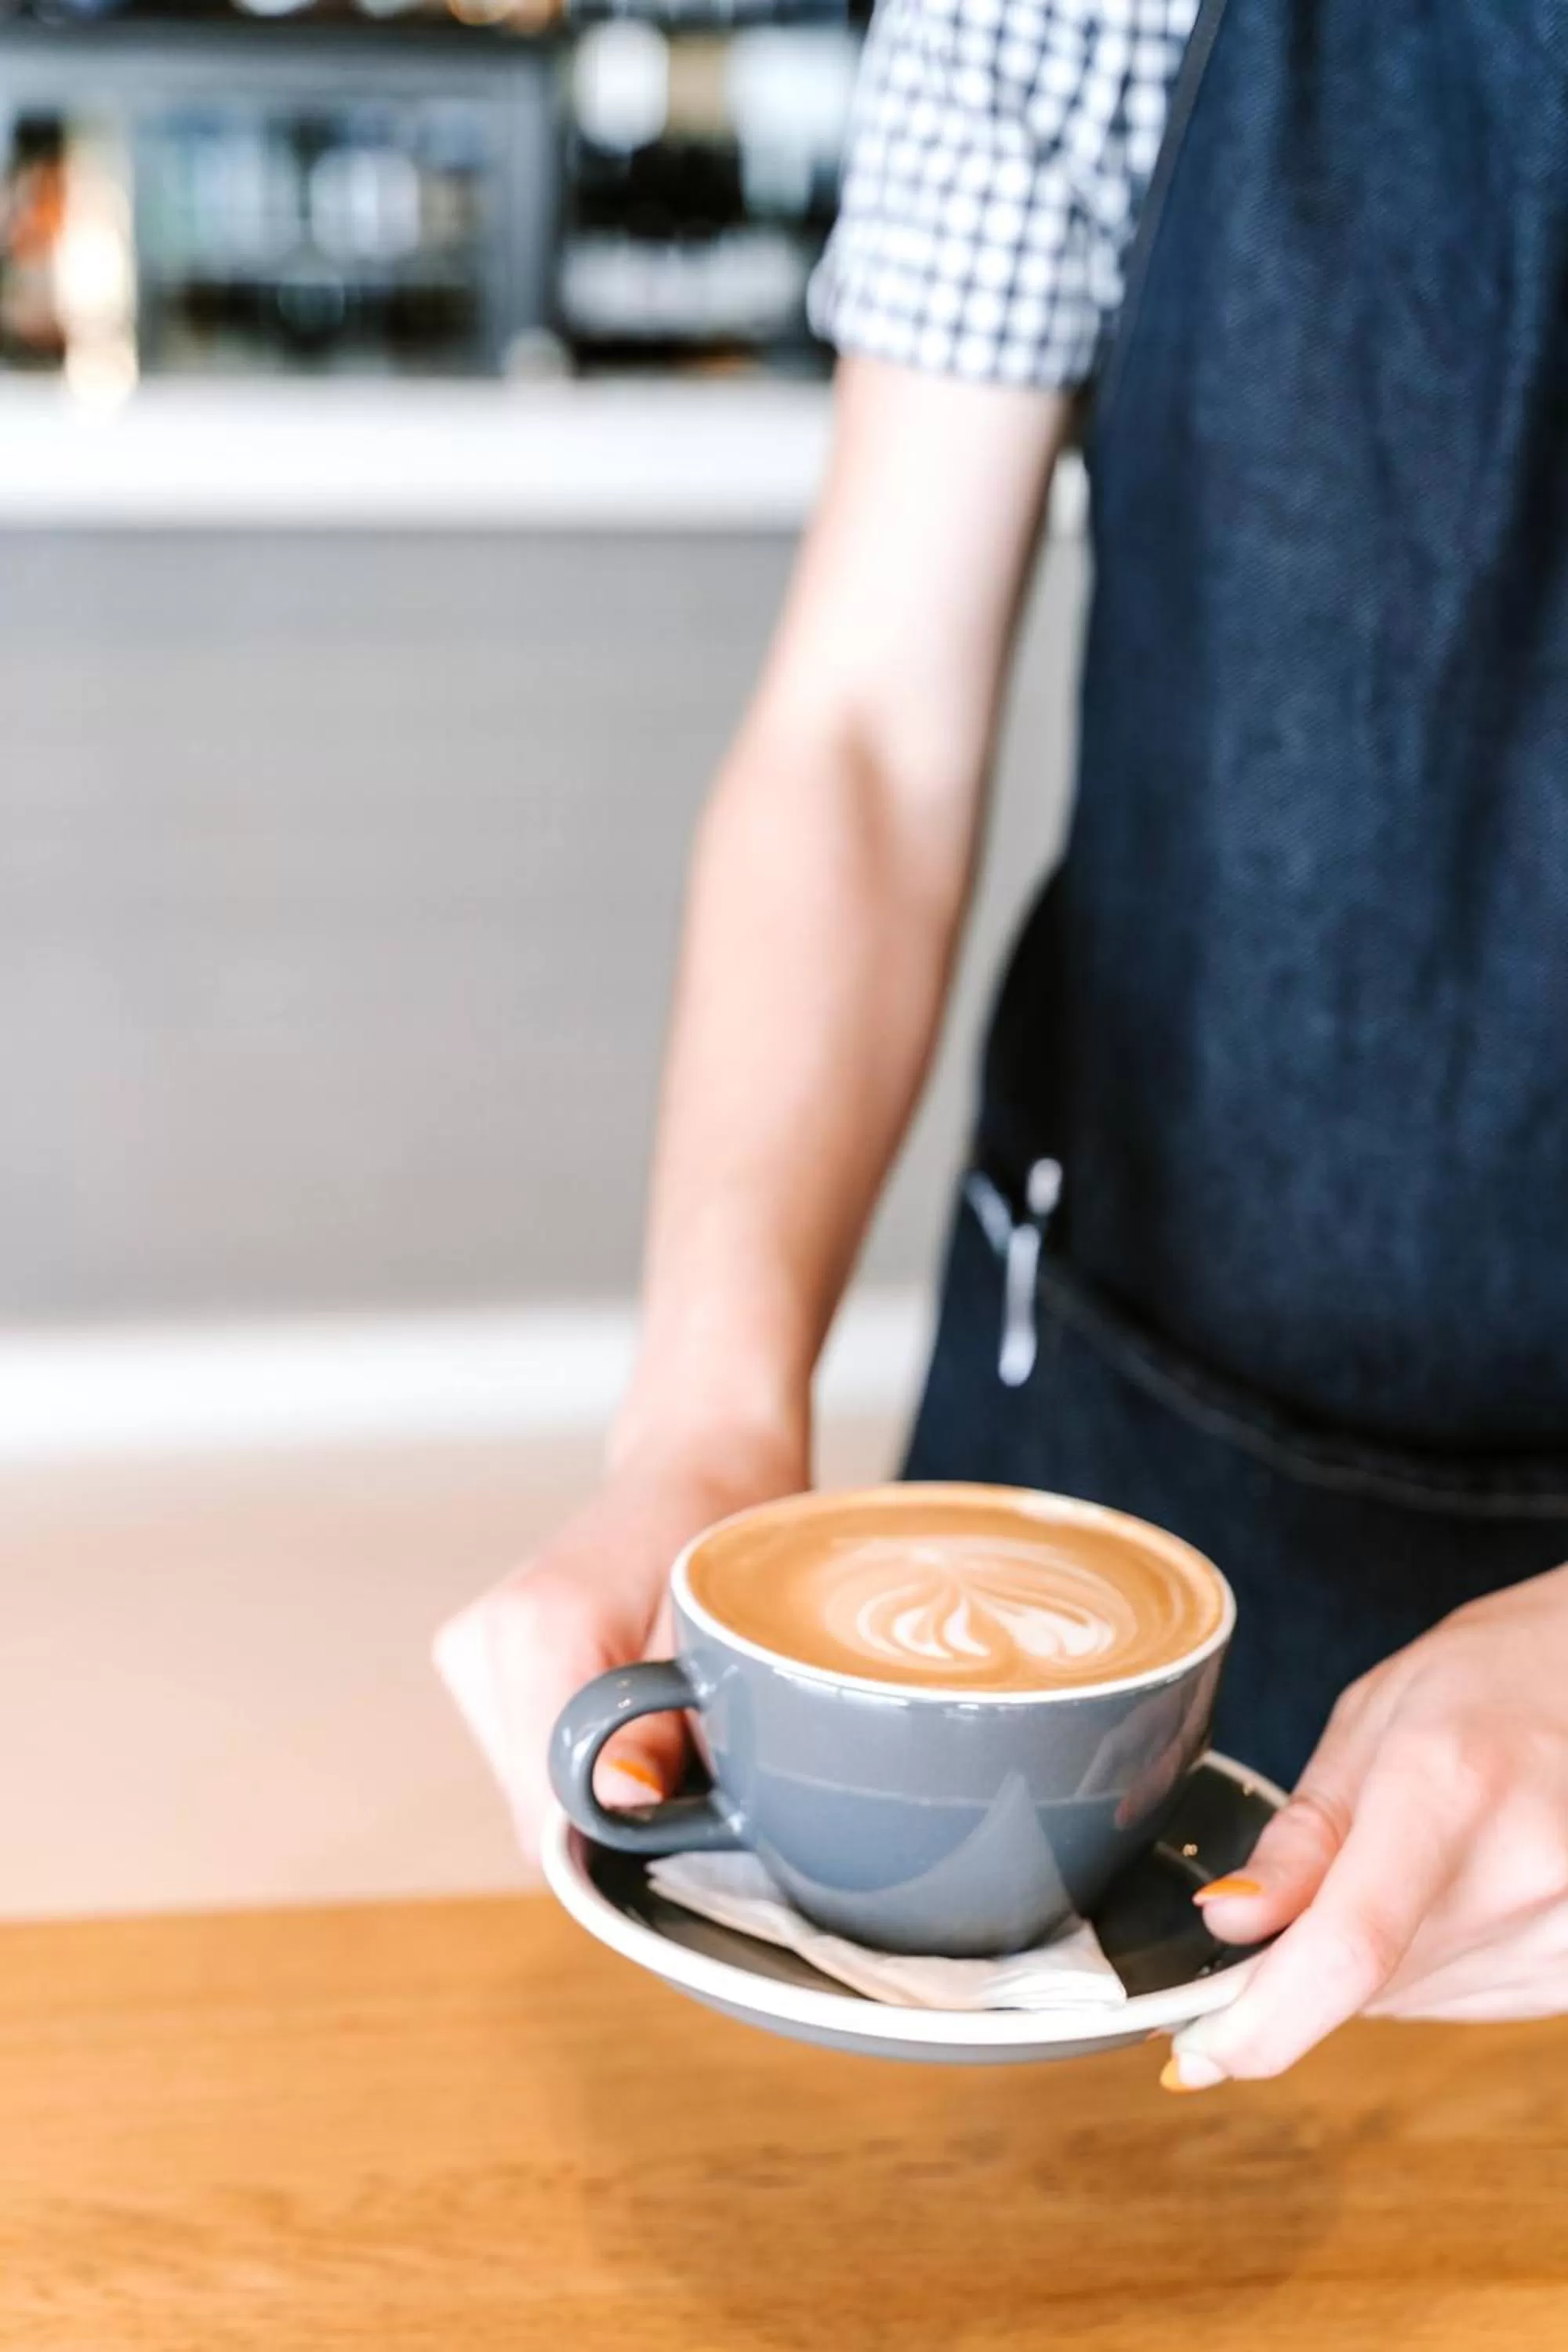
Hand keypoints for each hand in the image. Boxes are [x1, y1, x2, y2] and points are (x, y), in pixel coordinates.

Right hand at [434, 1430, 803, 1869]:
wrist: (698, 1463)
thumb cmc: (727, 1532)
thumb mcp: (722, 1628)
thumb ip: (662, 1722)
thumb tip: (615, 1804)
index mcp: (544, 1630)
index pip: (548, 1809)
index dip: (620, 1836)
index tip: (683, 1813)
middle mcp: (487, 1641)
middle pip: (534, 1805)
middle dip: (612, 1810)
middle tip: (689, 1754)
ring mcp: (471, 1648)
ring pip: (527, 1785)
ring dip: (595, 1778)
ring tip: (658, 1712)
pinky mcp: (473, 1657)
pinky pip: (524, 1752)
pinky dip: (576, 1748)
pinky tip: (623, 1698)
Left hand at [1163, 1564, 1567, 2089]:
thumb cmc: (1475, 1685)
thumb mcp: (1365, 1728)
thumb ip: (1299, 1836)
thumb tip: (1228, 1920)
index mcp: (1447, 1790)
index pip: (1350, 1947)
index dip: (1265, 2020)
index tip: (1200, 2051)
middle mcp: (1522, 1870)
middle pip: (1370, 1983)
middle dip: (1308, 1958)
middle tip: (1317, 1879)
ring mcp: (1565, 1929)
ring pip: (1412, 2000)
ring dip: (1377, 1957)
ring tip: (1415, 1854)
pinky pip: (1466, 1999)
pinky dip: (1433, 1961)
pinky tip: (1454, 1884)